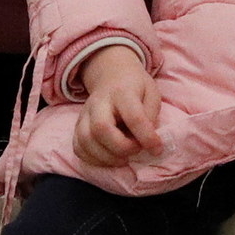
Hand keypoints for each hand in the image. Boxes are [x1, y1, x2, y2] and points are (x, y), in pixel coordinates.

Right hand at [73, 47, 162, 168]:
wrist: (110, 75)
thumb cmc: (135, 88)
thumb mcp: (151, 93)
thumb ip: (151, 116)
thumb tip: (148, 141)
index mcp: (122, 92)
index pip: (133, 117)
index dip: (146, 137)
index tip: (156, 149)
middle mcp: (98, 102)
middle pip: (101, 128)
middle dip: (121, 147)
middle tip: (136, 149)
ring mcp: (84, 114)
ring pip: (85, 141)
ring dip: (107, 157)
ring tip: (124, 158)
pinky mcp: (77, 126)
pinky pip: (78, 148)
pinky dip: (93, 159)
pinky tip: (109, 159)